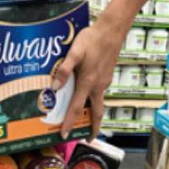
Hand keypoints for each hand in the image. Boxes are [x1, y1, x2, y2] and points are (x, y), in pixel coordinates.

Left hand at [54, 21, 123, 139]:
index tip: (65, 135)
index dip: (70, 122)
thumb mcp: (75, 52)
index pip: (77, 108)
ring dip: (92, 114)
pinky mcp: (106, 76)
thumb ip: (64, 69)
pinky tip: (85, 93)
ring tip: (83, 119)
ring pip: (98, 102)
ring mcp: (104, 81)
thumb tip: (55, 86)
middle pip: (96, 113)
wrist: (112, 30)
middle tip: (88, 138)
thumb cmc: (92, 39)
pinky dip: (92, 98)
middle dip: (93, 127)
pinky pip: (98, 92)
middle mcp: (98, 86)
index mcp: (88, 83)